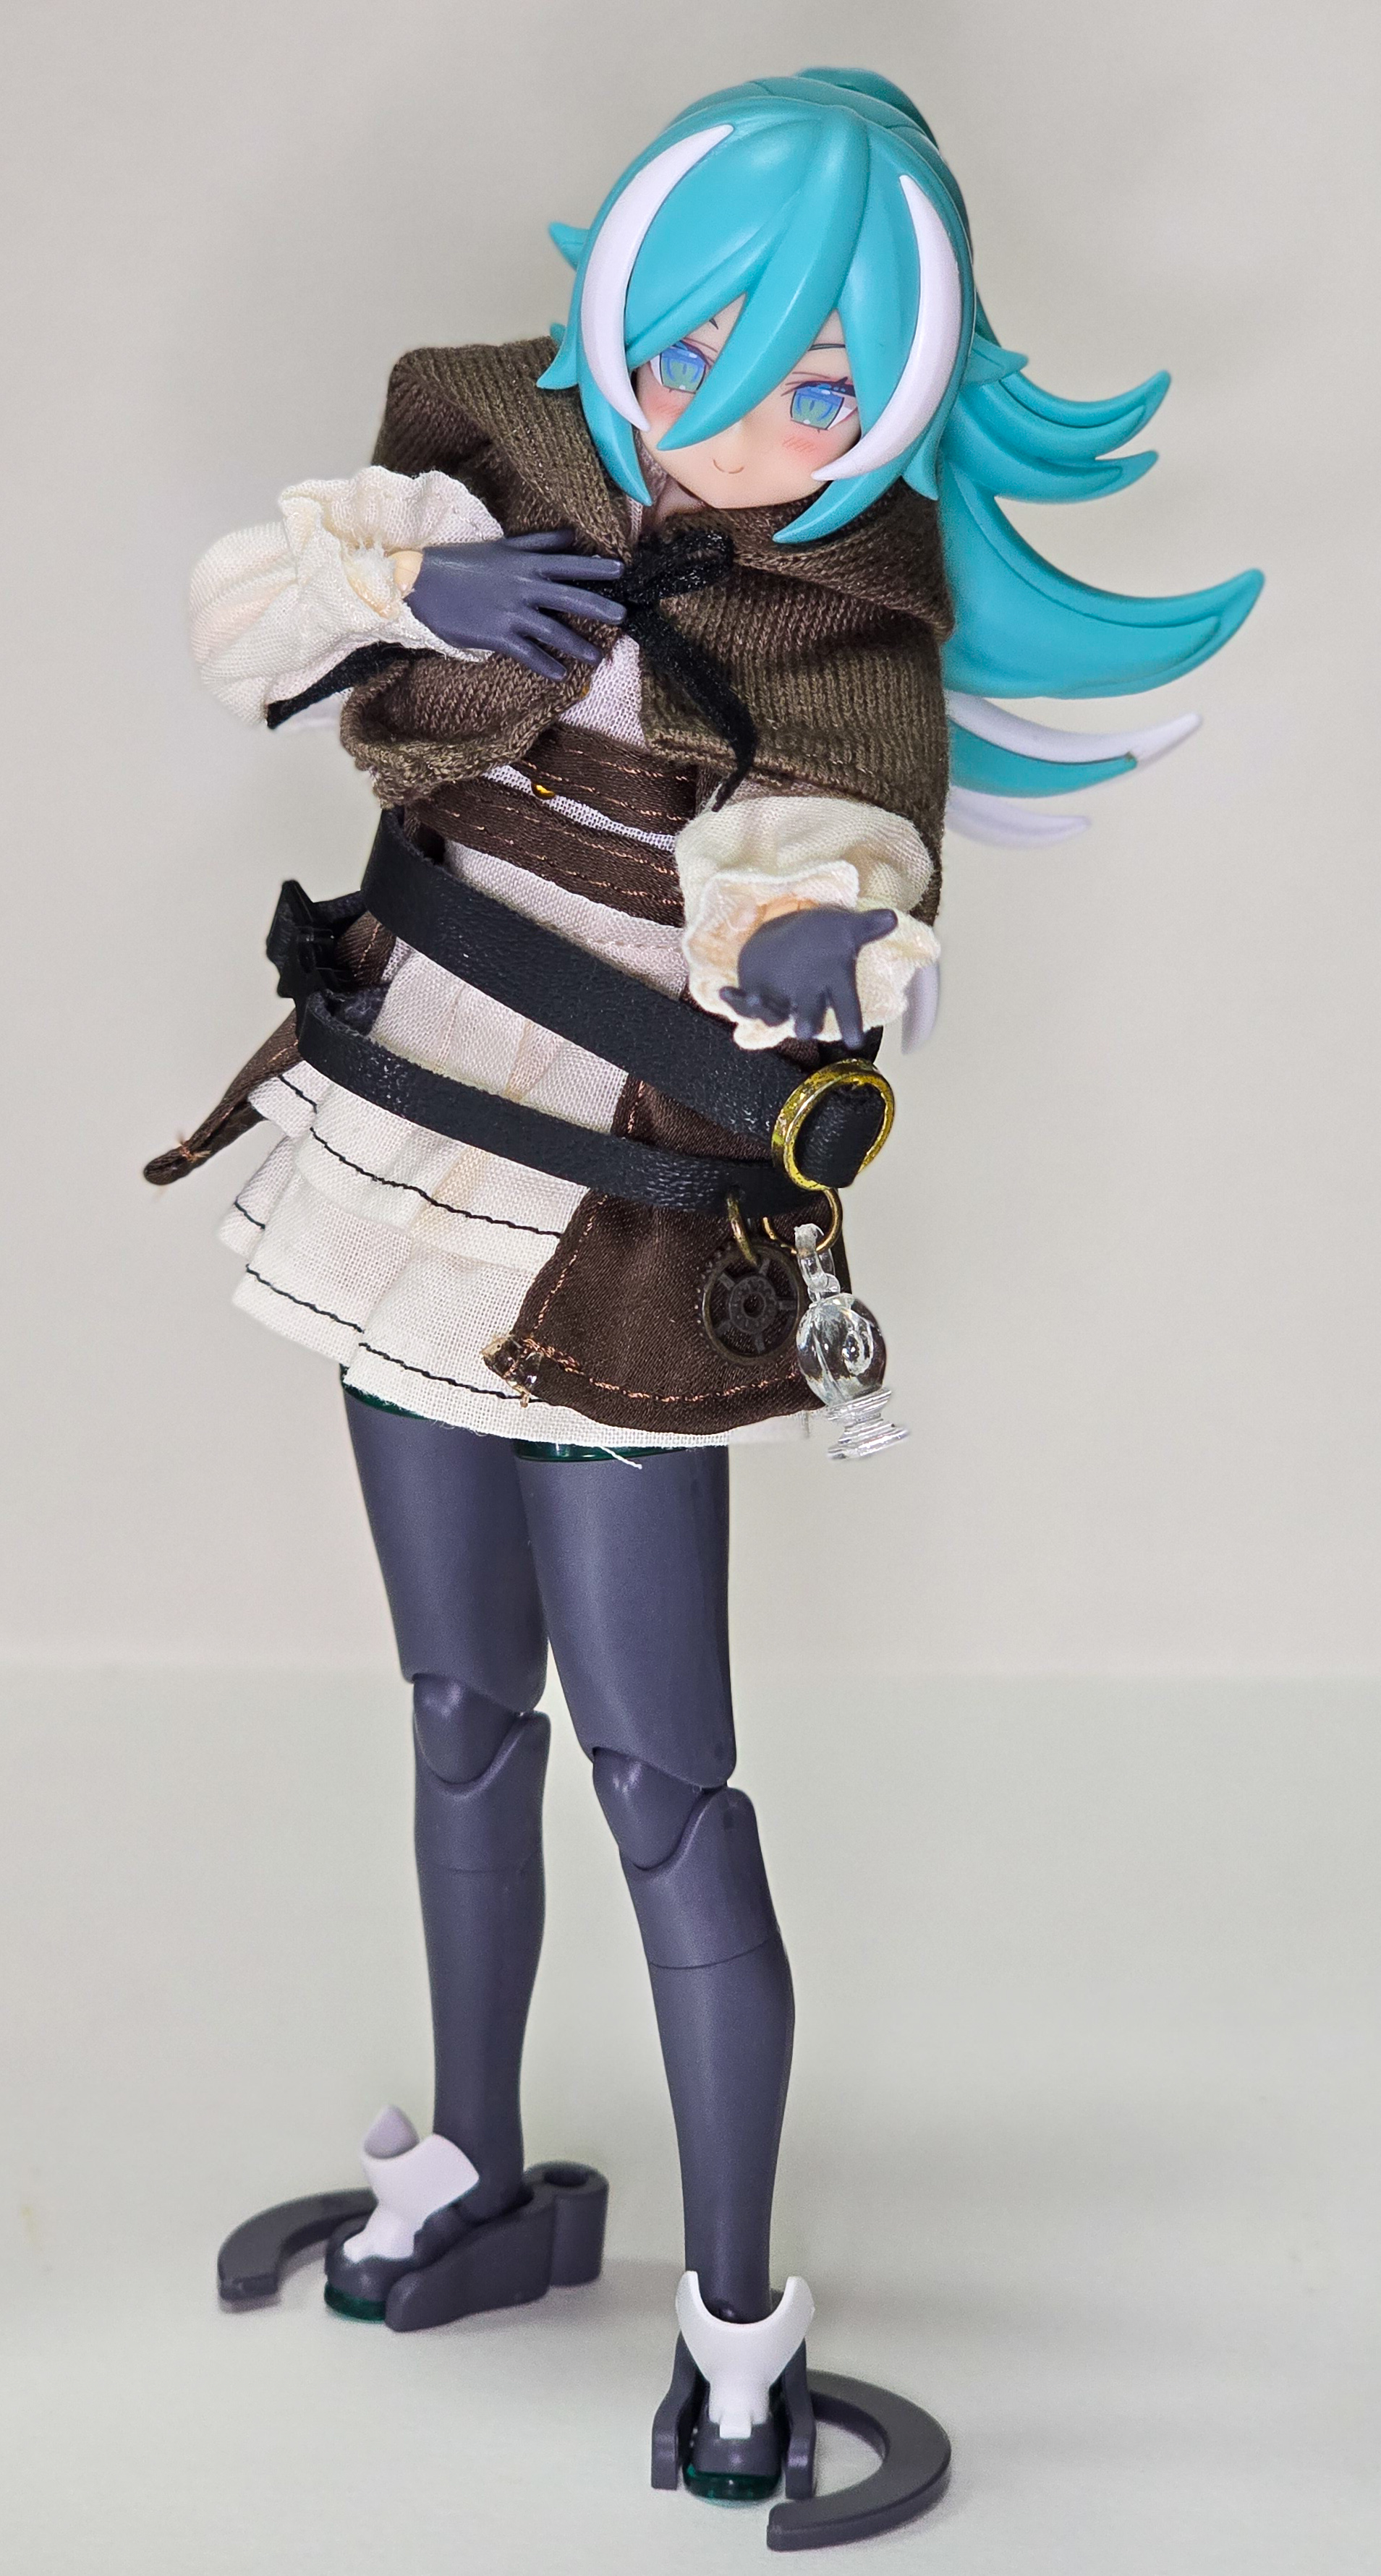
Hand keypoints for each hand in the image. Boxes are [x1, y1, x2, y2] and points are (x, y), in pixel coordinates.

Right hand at [405, 530, 625, 678]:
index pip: (568, 563)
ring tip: (597, 658)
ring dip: (578, 645)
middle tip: (622, 618)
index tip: (621, 571)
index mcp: (525, 562)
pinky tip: (560, 674)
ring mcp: (511, 612)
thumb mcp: (501, 546)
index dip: (595, 567)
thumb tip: (570, 537)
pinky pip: (528, 653)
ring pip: (554, 631)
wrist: (421, 583)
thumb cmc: (461, 563)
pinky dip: (546, 665)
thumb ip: (537, 543)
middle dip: (599, 607)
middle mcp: (523, 586)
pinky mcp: (497, 635)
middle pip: (569, 597)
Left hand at [720, 905, 897, 1050]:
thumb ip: (867, 926)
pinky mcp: (757, 995)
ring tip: (755, 1001)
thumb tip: (893, 918)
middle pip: (809, 1015)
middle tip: (804, 1030)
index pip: (847, 1006)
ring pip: (774, 1014)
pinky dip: (734, 999)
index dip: (851, 1022)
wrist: (794, 937)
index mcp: (832, 985)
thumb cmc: (825, 937)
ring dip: (764, 1010)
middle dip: (805, 1021)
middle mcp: (809, 999)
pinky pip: (744, 1003)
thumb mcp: (845, 928)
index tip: (855, 1041)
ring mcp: (781, 1000)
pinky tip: (725, 991)